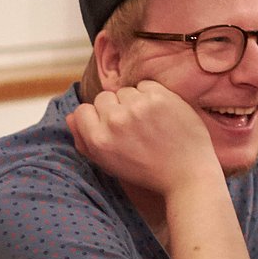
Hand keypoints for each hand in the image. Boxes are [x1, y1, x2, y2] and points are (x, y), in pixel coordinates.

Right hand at [67, 80, 220, 194]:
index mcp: (98, 140)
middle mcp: (115, 121)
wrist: (187, 173)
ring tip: (150, 121)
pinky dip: (152, 95)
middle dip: (116, 108)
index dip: (97, 118)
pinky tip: (161, 113)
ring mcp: (138, 107)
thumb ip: (84, 140)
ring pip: (126, 90)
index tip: (112, 127)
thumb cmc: (146, 170)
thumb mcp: (108, 163)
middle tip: (134, 126)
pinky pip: (146, 85)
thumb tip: (71, 117)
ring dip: (135, 101)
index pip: (82, 110)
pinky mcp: (160, 97)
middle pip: (104, 97)